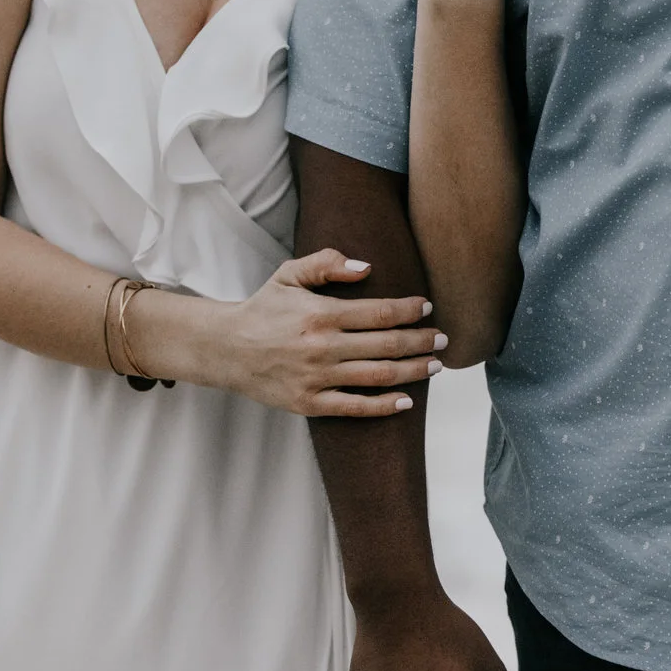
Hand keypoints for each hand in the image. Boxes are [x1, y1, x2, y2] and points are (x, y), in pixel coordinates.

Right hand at [141, 249, 442, 416]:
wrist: (227, 349)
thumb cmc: (264, 308)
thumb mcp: (289, 274)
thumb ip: (326, 263)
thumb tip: (367, 267)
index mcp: (321, 313)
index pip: (379, 312)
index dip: (409, 310)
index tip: (427, 308)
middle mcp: (322, 347)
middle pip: (386, 345)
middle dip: (420, 341)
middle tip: (443, 339)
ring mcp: (317, 378)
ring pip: (378, 376)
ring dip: (412, 371)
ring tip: (435, 366)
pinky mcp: (310, 403)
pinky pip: (355, 407)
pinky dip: (384, 406)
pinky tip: (406, 401)